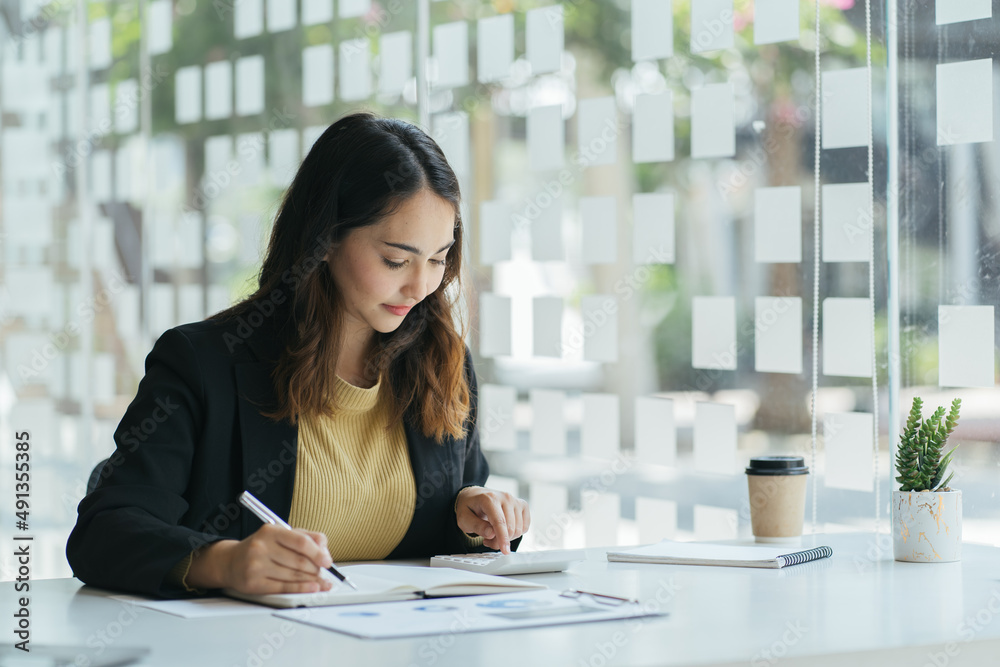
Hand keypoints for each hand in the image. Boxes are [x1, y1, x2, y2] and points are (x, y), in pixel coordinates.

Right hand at [187, 524, 334, 593]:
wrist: (230, 562)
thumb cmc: (260, 548)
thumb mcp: (280, 535)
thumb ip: (305, 537)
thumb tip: (325, 550)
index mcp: (270, 531)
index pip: (301, 542)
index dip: (318, 553)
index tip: (327, 561)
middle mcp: (261, 547)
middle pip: (299, 561)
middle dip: (316, 569)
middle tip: (324, 572)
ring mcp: (256, 566)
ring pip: (293, 576)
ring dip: (312, 580)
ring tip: (322, 582)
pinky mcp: (254, 584)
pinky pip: (283, 587)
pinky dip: (301, 589)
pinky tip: (312, 588)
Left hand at [455, 486, 529, 553]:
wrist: (476, 496)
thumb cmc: (470, 507)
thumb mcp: (464, 519)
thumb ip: (476, 526)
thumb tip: (491, 534)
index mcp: (490, 498)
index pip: (499, 521)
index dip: (502, 538)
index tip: (505, 550)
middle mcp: (505, 497)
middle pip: (510, 528)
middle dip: (499, 541)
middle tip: (487, 540)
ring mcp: (515, 501)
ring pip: (518, 530)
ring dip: (506, 538)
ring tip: (493, 534)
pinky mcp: (522, 505)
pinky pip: (525, 527)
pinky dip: (515, 533)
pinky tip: (504, 530)